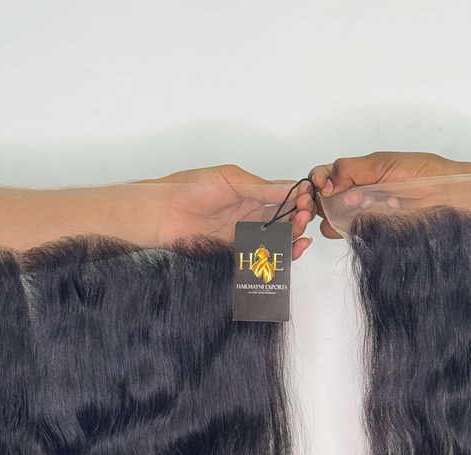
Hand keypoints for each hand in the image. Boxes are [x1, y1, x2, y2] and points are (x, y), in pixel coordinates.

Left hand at [153, 164, 316, 258]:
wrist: (163, 215)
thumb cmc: (191, 189)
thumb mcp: (230, 180)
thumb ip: (261, 188)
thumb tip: (291, 188)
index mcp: (252, 193)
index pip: (285, 197)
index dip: (300, 198)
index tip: (308, 198)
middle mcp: (252, 215)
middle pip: (286, 220)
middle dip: (300, 218)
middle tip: (304, 216)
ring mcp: (245, 235)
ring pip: (279, 240)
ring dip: (294, 237)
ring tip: (300, 234)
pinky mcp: (237, 253)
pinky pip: (263, 257)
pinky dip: (281, 256)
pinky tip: (291, 250)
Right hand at [308, 152, 470, 237]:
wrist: (453, 197)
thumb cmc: (426, 174)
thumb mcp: (384, 163)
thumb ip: (352, 169)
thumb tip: (324, 182)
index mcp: (357, 175)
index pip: (323, 178)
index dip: (315, 182)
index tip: (318, 186)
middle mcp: (357, 197)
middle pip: (322, 203)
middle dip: (317, 202)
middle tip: (328, 201)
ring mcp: (364, 218)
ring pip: (335, 222)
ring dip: (339, 216)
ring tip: (362, 205)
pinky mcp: (374, 236)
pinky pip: (355, 236)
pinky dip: (358, 228)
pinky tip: (376, 215)